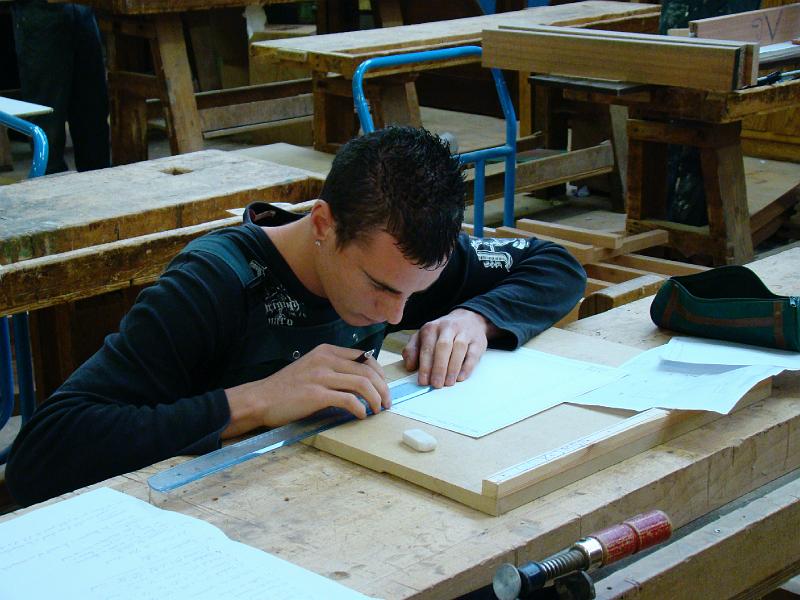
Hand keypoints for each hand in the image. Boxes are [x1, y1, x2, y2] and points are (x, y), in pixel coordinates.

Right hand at [222, 344, 389, 437]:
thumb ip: (334, 369)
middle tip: (386, 403)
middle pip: (368, 371)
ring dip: (376, 399)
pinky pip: (348, 400)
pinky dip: (360, 408)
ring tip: (377, 410)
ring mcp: (321, 376)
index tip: (384, 388)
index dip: (380, 374)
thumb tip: (361, 381)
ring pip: (362, 384)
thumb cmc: (286, 387)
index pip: (365, 357)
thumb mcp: (312, 368)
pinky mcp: (316, 394)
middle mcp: (325, 359)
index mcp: (326, 351)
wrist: (260, 398)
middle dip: (383, 389)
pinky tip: (361, 415)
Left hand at [402, 308, 494, 388]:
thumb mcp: (423, 336)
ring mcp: (464, 333)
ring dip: (452, 368)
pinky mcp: (478, 340)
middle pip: (443, 347)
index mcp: (431, 328)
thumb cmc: (442, 333)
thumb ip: (412, 350)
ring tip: (448, 383)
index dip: (425, 366)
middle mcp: (448, 328)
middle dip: (439, 367)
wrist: (468, 319)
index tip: (423, 381)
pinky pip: (473, 353)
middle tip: (436, 384)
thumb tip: (410, 366)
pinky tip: (461, 377)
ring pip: (459, 348)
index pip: (427, 347)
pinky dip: (467, 366)